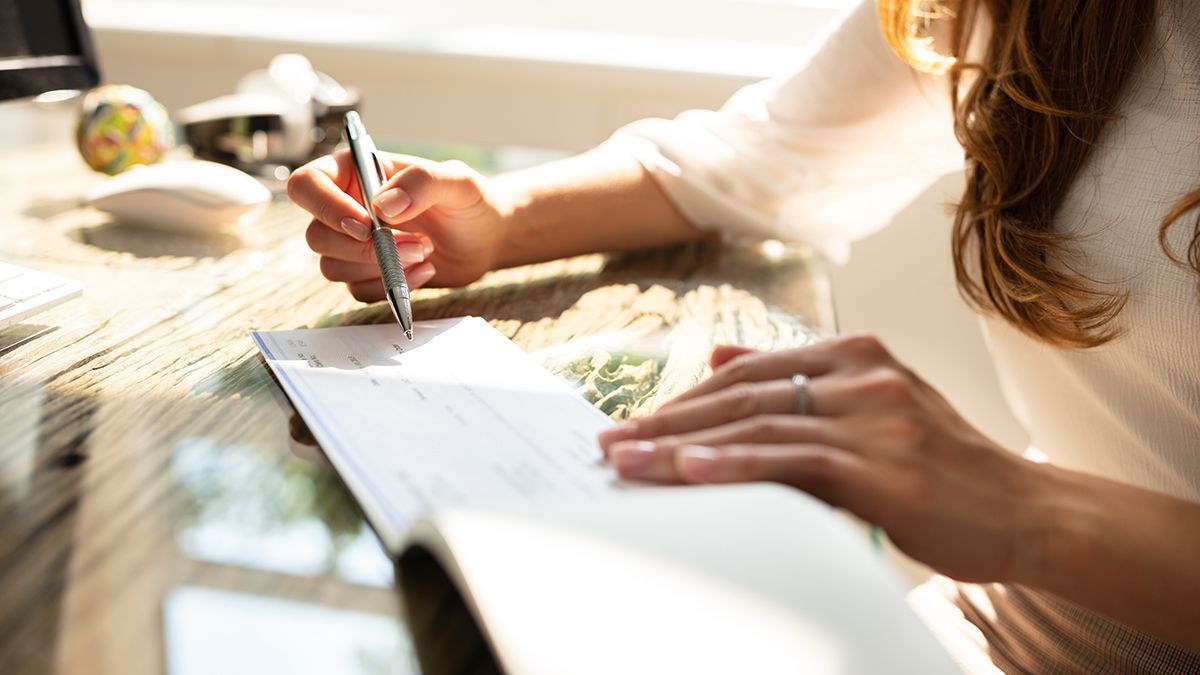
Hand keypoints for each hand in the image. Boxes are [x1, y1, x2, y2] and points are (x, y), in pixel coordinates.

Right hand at [287, 150, 511, 300]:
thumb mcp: (457, 181)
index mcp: (355, 173)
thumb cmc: (471, 201)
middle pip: (316, 235)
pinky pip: (358, 290)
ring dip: (378, 268)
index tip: (366, 224)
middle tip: (415, 243)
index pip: (307, 184)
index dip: (325, 207)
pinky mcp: (369, 274)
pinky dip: (390, 287)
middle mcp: (346, 208)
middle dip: (362, 249)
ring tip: (425, 252)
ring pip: (332, 267)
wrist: (488, 237)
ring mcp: (354, 244)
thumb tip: (383, 205)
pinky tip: (424, 271)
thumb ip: (422, 182)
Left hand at [597, 334, 1051, 583]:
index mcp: (856, 354)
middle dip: (668, 420)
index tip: (634, 422)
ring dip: (682, 444)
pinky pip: (794, 460)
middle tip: (610, 443)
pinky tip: (690, 469)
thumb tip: (716, 355)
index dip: (684, 397)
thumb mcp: (871, 408)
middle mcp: (863, 374)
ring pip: (758, 423)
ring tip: (627, 461)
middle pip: (741, 394)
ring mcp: (875, 416)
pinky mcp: (885, 464)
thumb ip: (797, 380)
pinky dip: (736, 463)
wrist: (1026, 510)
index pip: (748, 370)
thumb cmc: (942, 468)